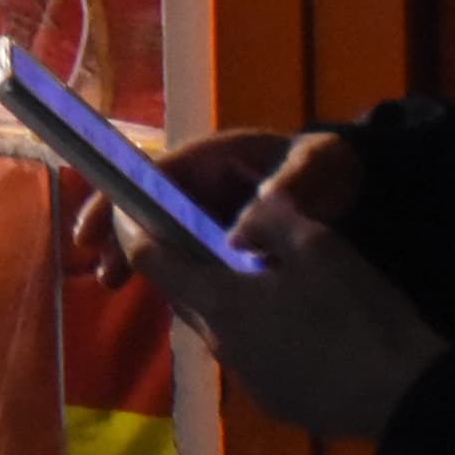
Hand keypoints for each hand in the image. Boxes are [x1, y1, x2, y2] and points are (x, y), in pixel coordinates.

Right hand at [74, 127, 344, 279]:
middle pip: (146, 205)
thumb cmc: (332, 167)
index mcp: (214, 157)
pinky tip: (167, 297)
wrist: (361, 184)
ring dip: (139, 256)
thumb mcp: (316, 167)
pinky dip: (173, 270)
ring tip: (116, 286)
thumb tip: (237, 239)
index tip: (93, 233)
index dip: (117, 200)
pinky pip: (190, 251)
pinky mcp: (226, 236)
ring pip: (164, 231)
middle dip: (118, 236)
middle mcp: (203, 182)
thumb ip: (286, 190)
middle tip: (104, 274)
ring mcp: (212, 209)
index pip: (151, 174)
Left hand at [121, 148, 445, 442]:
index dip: (137, 231)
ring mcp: (247, 380)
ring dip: (229, 304)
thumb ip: (269, 221)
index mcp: (220, 302)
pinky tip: (299, 330)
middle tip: (215, 243)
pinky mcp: (276, 403)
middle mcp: (220, 344)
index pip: (152, 260)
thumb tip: (235, 220)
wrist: (410, 399)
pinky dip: (260, 337)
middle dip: (189, 268)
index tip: (135, 212)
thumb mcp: (319, 248)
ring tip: (266, 285)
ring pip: (220, 329)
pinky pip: (253, 359)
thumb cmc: (360, 315)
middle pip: (186, 296)